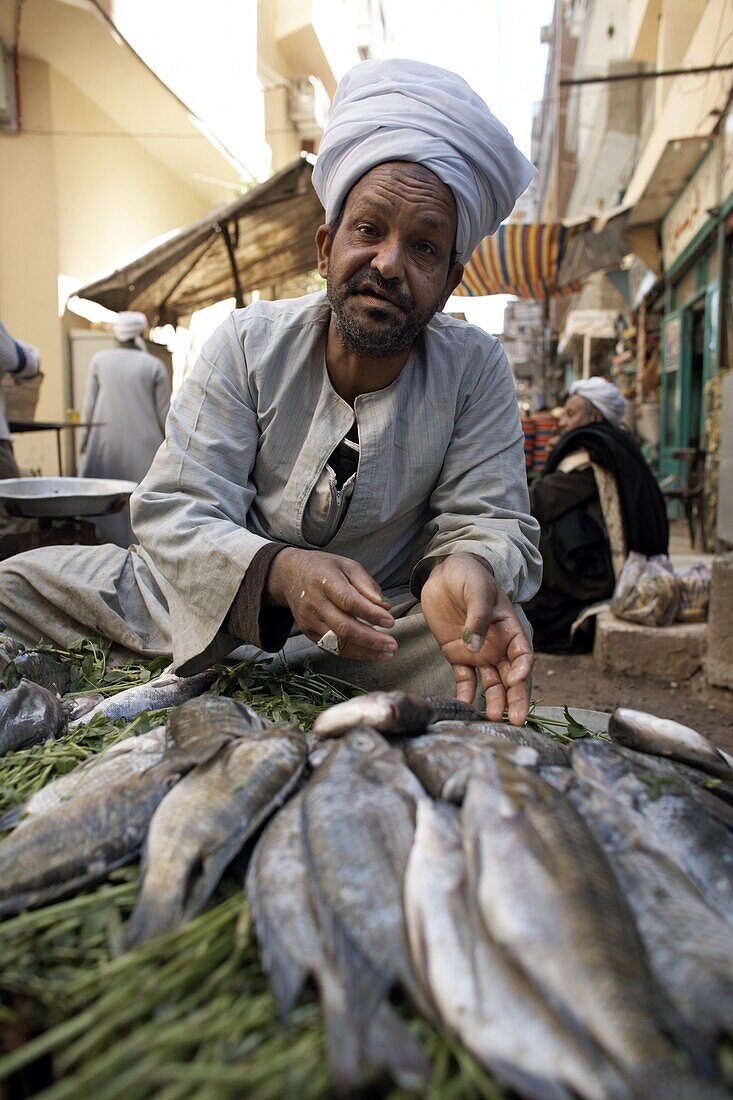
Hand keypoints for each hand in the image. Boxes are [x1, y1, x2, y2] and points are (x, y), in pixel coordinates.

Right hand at [266, 548, 396, 661]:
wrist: (290, 575)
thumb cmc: (324, 569)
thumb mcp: (347, 566)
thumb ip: (366, 585)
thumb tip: (385, 607)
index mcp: (325, 581)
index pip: (349, 601)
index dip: (371, 613)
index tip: (390, 621)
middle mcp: (314, 603)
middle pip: (343, 627)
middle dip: (371, 640)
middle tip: (392, 645)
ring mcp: (309, 620)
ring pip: (338, 642)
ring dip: (365, 651)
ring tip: (386, 653)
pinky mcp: (308, 632)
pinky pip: (332, 647)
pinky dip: (354, 652)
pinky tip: (371, 653)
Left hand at [421, 552, 533, 725]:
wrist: (444, 573)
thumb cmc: (469, 576)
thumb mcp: (477, 590)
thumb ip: (478, 617)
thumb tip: (474, 647)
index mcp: (510, 628)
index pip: (523, 654)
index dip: (523, 669)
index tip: (516, 680)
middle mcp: (498, 646)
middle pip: (512, 676)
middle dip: (516, 698)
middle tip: (518, 719)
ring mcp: (478, 653)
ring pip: (491, 682)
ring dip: (494, 700)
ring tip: (493, 718)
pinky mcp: (457, 656)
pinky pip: (464, 679)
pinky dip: (465, 693)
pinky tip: (464, 707)